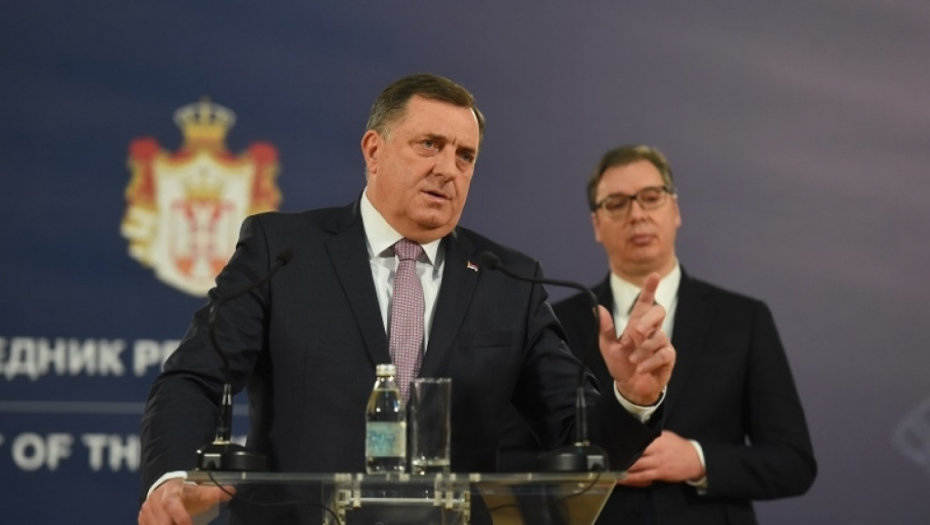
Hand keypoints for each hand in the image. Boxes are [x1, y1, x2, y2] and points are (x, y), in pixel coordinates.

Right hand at [138, 478, 233, 524]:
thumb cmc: (185, 491)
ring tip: (183, 524)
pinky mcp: (142, 519)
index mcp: (170, 492)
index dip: (181, 517)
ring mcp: (146, 511)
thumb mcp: (199, 490)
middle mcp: (155, 501)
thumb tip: (231, 491)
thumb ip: (213, 493)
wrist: (164, 488)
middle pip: (162, 520)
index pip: (172, 504)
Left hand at [598, 273, 674, 404]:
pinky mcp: (668, 356)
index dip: (649, 289)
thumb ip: (605, 328)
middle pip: (658, 312)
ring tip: (633, 360)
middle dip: (647, 320)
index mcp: (637, 323)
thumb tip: (597, 308)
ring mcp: (661, 342)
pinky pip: (663, 353)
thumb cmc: (620, 365)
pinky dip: (649, 361)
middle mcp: (651, 330)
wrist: (630, 387)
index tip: (654, 275)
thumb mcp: (608, 347)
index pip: (645, 303)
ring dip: (642, 350)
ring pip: (658, 336)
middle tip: (635, 333)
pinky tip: (641, 368)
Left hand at [618, 430, 705, 486]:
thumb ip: (651, 437)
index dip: (624, 444)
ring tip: (610, 470)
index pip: (637, 441)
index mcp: (657, 440)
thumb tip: (635, 436)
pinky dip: (632, 479)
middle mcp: (656, 451)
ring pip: (636, 467)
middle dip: (621, 458)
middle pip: (634, 455)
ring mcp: (657, 463)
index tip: (612, 445)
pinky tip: (623, 479)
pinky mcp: (660, 474)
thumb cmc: (679, 446)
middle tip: (607, 460)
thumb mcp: (666, 436)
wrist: (695, 459)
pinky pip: (643, 477)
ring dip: (623, 470)